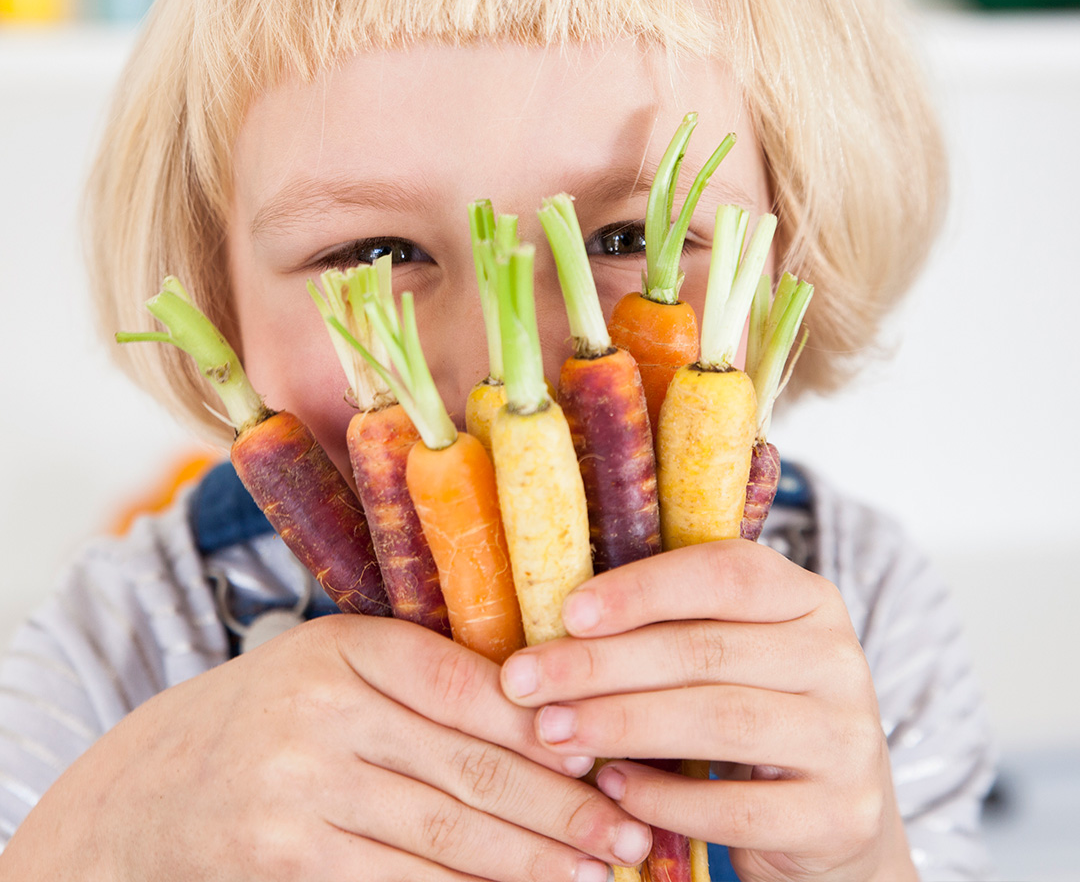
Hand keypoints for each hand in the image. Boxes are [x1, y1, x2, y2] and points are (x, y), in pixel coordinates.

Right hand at [2, 615, 652, 881]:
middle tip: (632, 835)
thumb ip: (431, 677)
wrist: (158, 785)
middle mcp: (323, 714)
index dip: (548, 730)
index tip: (610, 757)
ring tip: (600, 875)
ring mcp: (300, 792)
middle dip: (563, 809)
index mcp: (349, 647)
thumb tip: (549, 716)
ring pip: (446, 839)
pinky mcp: (288, 861)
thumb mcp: (343, 665)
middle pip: (471, 770)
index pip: (472, 687)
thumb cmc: (280, 710)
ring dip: (533, 865)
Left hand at [499, 540, 917, 881]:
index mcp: (806, 599)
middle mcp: (837, 658)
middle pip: (706, 650)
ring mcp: (847, 738)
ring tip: (553, 730)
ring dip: (621, 724)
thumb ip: (671, 628)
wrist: (836, 821)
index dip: (643, 589)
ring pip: (720, 721)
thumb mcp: (728, 656)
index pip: (727, 573)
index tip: (569, 613)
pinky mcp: (840, 814)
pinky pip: (739, 807)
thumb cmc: (752, 714)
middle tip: (525, 682)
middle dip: (602, 665)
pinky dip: (665, 798)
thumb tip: (557, 620)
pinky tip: (613, 789)